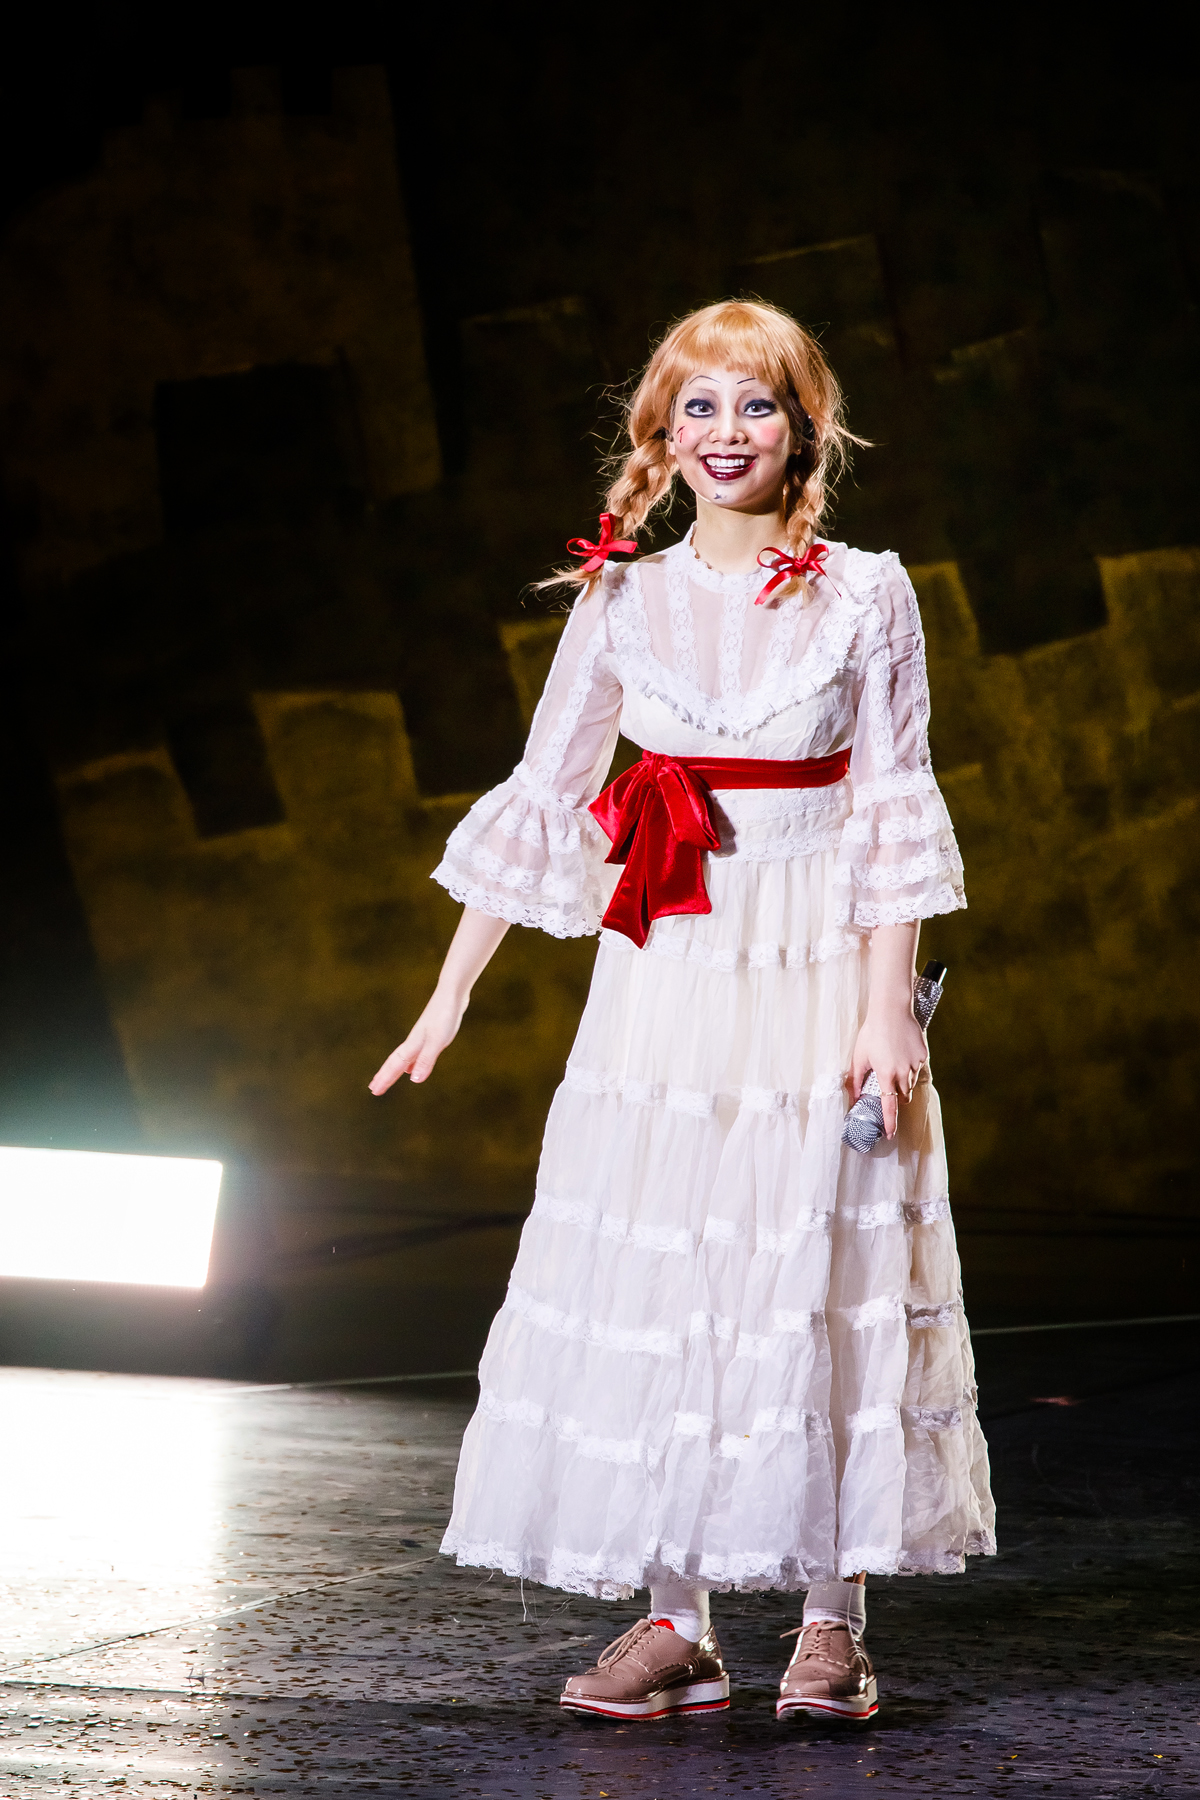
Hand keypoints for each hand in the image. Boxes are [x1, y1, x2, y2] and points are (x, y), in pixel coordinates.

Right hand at [369, 986, 466, 1093]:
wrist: (452, 994)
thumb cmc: (445, 1015)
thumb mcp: (437, 1040)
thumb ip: (426, 1060)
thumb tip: (413, 1080)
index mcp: (413, 1044)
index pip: (395, 1065)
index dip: (385, 1079)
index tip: (374, 1091)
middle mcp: (414, 1041)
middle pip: (395, 1062)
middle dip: (384, 1076)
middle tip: (373, 1089)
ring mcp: (421, 1038)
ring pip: (403, 1058)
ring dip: (394, 1069)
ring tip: (387, 1078)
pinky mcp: (430, 1034)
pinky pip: (413, 1054)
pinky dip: (409, 1063)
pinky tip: (411, 1068)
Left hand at [849, 1008, 927, 1140]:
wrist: (891, 1010)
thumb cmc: (872, 1032)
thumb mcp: (859, 1056)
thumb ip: (856, 1079)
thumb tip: (855, 1096)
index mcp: (885, 1075)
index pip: (889, 1106)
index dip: (890, 1122)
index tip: (890, 1134)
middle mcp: (903, 1072)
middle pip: (904, 1096)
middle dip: (898, 1098)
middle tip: (889, 1088)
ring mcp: (915, 1063)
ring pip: (912, 1082)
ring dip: (904, 1081)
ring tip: (893, 1063)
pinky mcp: (923, 1055)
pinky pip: (918, 1067)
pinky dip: (911, 1066)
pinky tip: (902, 1051)